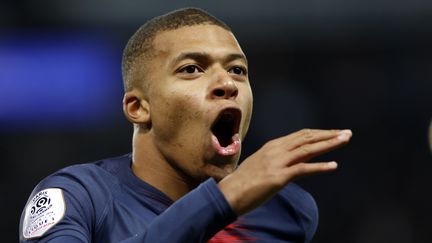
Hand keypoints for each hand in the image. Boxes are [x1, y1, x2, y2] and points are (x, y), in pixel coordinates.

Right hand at [218, 129, 351, 215]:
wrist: (229, 193)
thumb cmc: (244, 182)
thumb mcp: (261, 165)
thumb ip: (277, 161)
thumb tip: (293, 163)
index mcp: (272, 146)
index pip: (301, 135)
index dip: (319, 133)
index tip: (334, 133)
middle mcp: (276, 150)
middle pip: (307, 138)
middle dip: (329, 135)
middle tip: (347, 133)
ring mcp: (277, 163)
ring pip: (308, 149)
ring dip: (329, 144)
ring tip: (344, 140)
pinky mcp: (278, 177)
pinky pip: (303, 169)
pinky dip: (320, 167)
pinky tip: (334, 166)